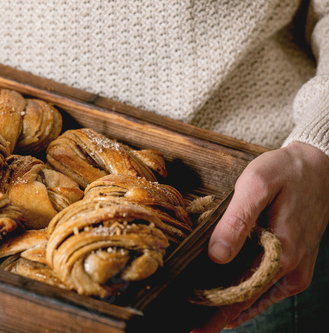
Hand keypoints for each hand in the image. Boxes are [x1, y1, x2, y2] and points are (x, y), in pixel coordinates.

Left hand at [193, 141, 328, 331]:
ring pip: (256, 299)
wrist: (317, 168)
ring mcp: (294, 271)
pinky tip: (225, 300)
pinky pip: (265, 289)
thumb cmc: (285, 173)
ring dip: (229, 307)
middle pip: (247, 302)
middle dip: (217, 313)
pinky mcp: (293, 266)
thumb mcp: (256, 186)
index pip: (241, 296)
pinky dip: (245, 297)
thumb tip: (217, 255)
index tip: (194, 326)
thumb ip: (237, 220)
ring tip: (200, 315)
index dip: (215, 312)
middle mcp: (290, 271)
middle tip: (190, 322)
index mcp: (281, 254)